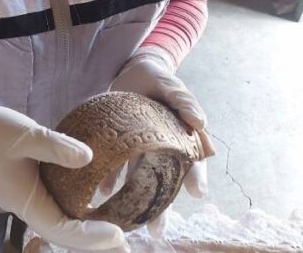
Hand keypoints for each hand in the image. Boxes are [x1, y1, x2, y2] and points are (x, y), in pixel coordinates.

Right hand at [0, 92, 128, 251]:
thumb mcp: (26, 134)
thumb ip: (56, 147)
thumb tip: (89, 157)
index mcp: (24, 199)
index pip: (60, 227)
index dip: (88, 235)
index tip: (117, 234)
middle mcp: (26, 206)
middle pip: (62, 235)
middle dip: (93, 243)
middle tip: (125, 247)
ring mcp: (27, 200)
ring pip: (60, 225)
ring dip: (86, 234)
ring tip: (116, 237)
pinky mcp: (31, 190)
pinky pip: (56, 211)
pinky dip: (77, 217)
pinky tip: (96, 212)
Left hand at [109, 46, 215, 235]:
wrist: (131, 71)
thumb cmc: (158, 78)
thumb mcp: (171, 85)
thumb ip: (184, 101)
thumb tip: (200, 120)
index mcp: (180, 136)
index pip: (191, 159)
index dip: (196, 176)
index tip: (198, 193)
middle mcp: (161, 148)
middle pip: (164, 180)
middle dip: (162, 207)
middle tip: (158, 230)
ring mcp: (139, 150)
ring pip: (139, 180)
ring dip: (135, 203)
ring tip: (129, 225)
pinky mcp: (119, 147)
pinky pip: (114, 168)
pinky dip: (109, 182)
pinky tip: (102, 194)